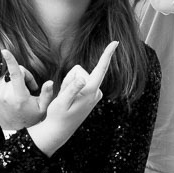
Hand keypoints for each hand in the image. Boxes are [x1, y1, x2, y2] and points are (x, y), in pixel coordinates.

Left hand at [0, 49, 53, 129]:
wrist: (14, 131)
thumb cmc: (31, 118)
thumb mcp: (43, 108)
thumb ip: (47, 94)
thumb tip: (50, 82)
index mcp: (19, 96)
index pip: (15, 74)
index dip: (11, 61)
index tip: (5, 51)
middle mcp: (6, 95)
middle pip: (15, 73)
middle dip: (24, 77)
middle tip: (30, 89)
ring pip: (8, 77)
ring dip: (15, 81)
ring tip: (20, 94)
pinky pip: (2, 82)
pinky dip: (8, 85)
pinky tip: (12, 96)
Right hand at [27, 41, 117, 156]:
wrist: (59, 131)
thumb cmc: (58, 116)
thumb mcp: (61, 102)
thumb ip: (71, 88)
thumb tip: (82, 78)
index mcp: (90, 91)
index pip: (100, 69)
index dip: (107, 54)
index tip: (115, 42)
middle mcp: (96, 92)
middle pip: (80, 71)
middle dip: (70, 78)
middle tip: (63, 95)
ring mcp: (94, 94)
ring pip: (79, 76)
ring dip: (70, 84)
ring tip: (66, 100)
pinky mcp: (92, 95)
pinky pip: (80, 82)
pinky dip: (72, 88)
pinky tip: (70, 101)